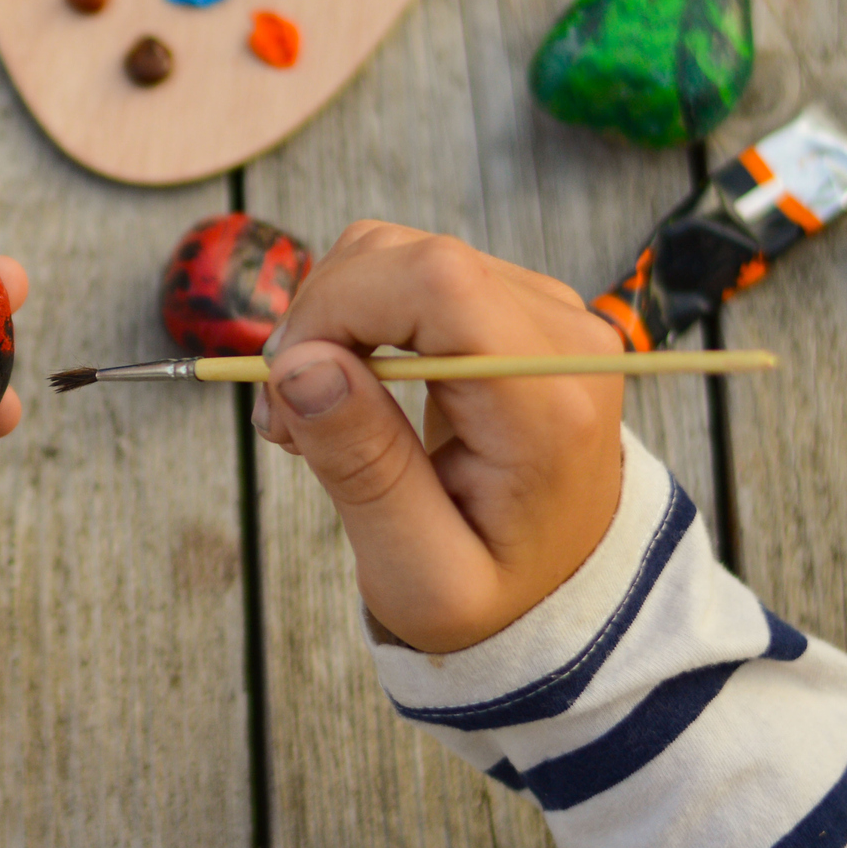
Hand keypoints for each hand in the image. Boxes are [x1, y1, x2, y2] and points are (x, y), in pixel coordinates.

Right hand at [253, 223, 624, 653]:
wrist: (562, 594)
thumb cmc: (492, 593)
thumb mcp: (419, 572)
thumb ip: (363, 467)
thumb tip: (299, 362)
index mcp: (547, 406)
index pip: (436, 280)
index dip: (337, 305)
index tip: (285, 384)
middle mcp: (562, 339)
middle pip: (408, 256)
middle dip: (318, 320)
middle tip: (283, 419)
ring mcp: (545, 312)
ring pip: (397, 253)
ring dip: (329, 318)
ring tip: (313, 411)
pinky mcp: (517, 305)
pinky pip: (410, 273)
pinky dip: (356, 318)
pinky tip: (349, 386)